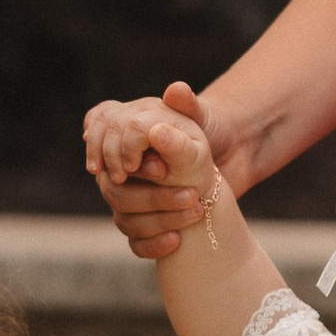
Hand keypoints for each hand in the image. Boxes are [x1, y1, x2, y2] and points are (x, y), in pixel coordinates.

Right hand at [82, 78, 227, 261]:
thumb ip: (187, 104)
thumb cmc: (213, 129)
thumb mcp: (202, 115)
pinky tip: (176, 240)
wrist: (235, 156)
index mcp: (125, 135)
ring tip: (195, 207)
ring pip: (124, 218)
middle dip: (149, 193)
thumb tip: (174, 92)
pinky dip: (154, 244)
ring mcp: (133, 197)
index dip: (112, 156)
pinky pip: (136, 242)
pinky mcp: (147, 223)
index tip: (134, 167)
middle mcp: (123, 167)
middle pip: (112, 188)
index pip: (99, 144)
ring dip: (159, 217)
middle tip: (186, 192)